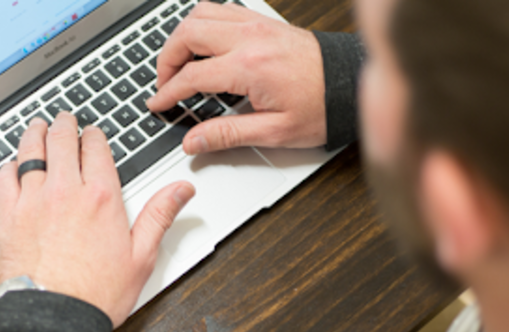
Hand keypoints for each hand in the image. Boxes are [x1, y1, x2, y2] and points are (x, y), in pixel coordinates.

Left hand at [0, 113, 194, 326]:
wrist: (53, 318)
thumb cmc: (96, 294)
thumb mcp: (142, 256)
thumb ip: (160, 215)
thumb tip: (182, 190)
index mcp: (101, 197)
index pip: (96, 148)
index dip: (94, 136)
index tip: (92, 133)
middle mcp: (65, 191)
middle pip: (62, 141)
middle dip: (64, 125)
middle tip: (64, 119)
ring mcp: (33, 201)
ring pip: (30, 152)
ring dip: (35, 134)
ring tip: (38, 127)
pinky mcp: (9, 217)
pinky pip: (4, 178)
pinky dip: (9, 165)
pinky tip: (12, 164)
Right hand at [146, 1, 326, 153]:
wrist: (351, 85)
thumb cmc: (321, 107)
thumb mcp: (274, 132)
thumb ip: (227, 135)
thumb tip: (193, 142)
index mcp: (249, 67)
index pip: (191, 76)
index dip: (167, 92)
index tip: (158, 104)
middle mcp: (250, 38)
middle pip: (187, 34)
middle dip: (166, 59)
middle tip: (164, 84)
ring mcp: (257, 25)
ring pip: (201, 14)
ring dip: (182, 37)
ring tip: (178, 62)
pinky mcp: (264, 22)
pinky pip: (222, 9)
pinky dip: (203, 24)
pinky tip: (203, 45)